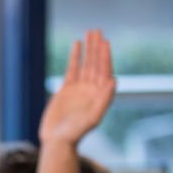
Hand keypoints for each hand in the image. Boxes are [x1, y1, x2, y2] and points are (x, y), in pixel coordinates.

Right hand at [37, 29, 114, 145]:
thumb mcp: (92, 118)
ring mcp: (80, 88)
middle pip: (96, 64)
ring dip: (89, 48)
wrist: (57, 141)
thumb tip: (114, 80)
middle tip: (97, 31)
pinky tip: (77, 44)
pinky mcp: (67, 89)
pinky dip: (75, 57)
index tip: (105, 42)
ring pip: (86, 64)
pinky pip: (72, 69)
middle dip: (97, 47)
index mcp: (100, 95)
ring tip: (90, 32)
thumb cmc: (75, 133)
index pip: (104, 71)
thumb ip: (104, 100)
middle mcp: (92, 89)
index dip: (105, 57)